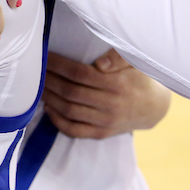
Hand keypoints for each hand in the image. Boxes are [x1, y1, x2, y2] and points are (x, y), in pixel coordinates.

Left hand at [42, 49, 171, 138]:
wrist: (154, 107)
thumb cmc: (139, 78)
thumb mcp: (136, 63)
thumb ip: (120, 57)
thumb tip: (100, 63)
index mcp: (117, 84)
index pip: (79, 73)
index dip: (58, 64)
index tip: (45, 55)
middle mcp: (111, 105)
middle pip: (70, 92)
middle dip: (49, 79)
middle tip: (36, 69)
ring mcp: (105, 122)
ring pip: (69, 111)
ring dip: (49, 98)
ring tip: (38, 86)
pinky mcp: (102, 133)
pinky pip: (74, 130)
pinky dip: (57, 120)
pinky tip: (48, 108)